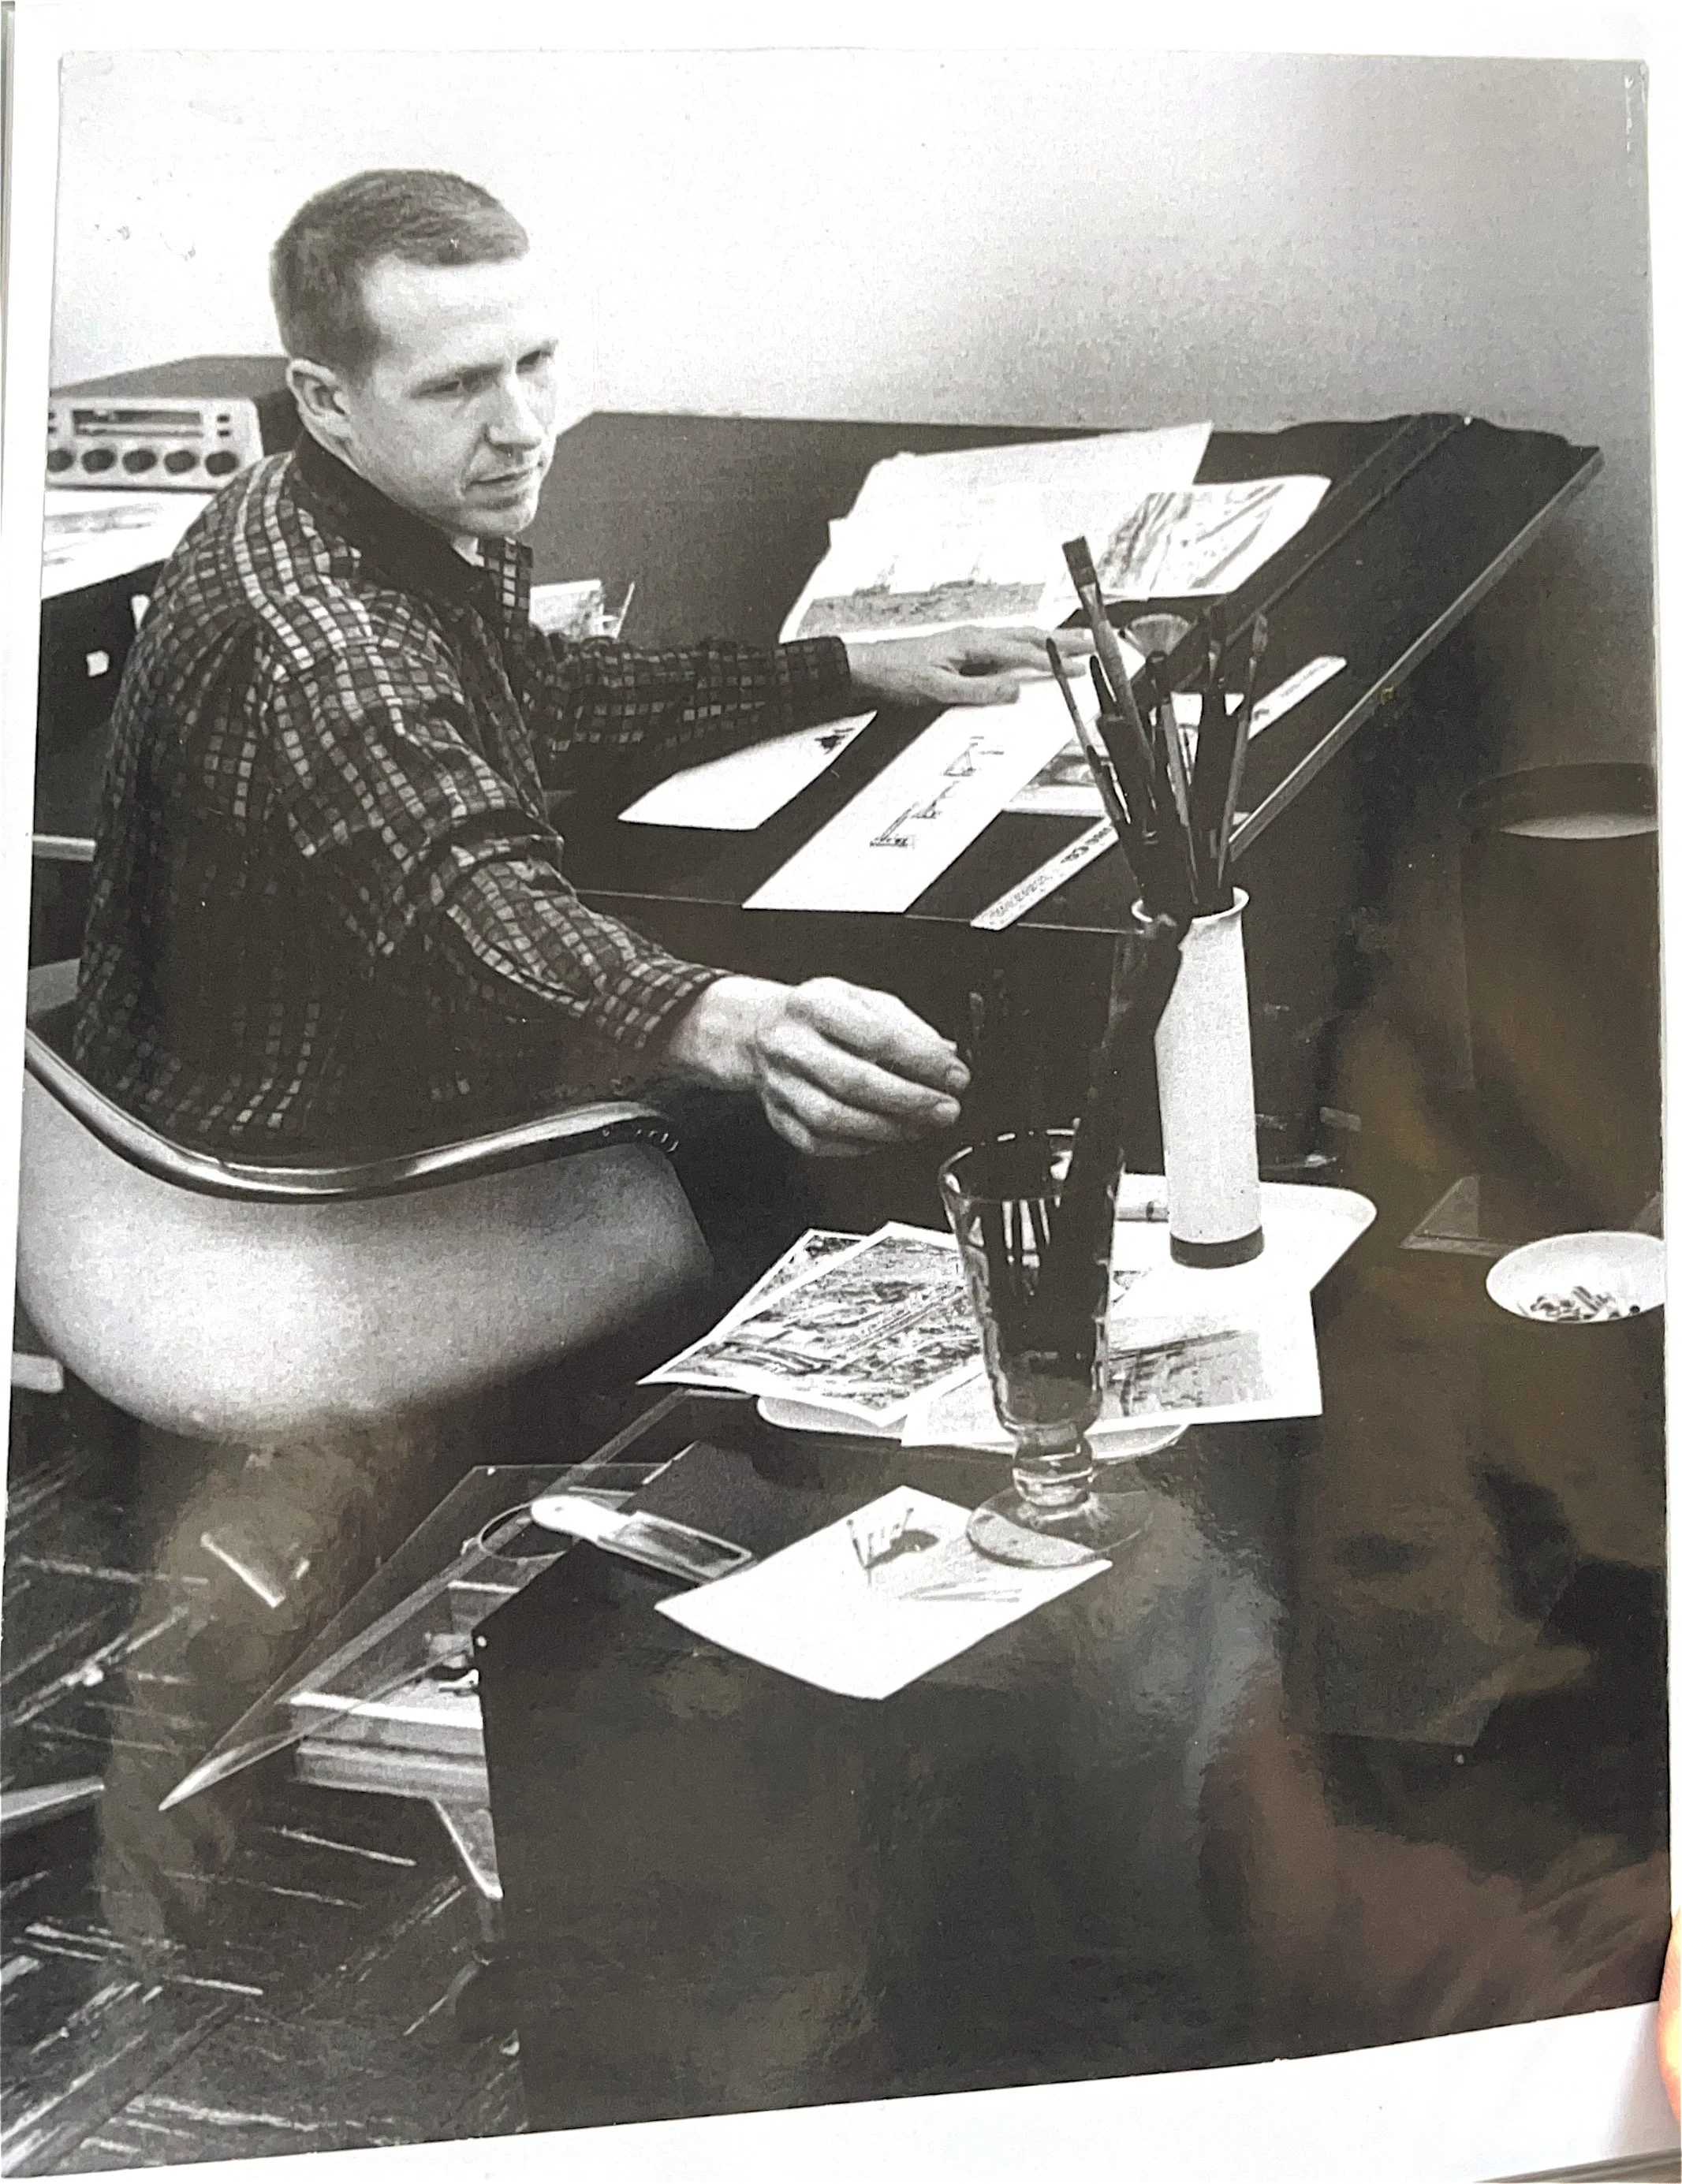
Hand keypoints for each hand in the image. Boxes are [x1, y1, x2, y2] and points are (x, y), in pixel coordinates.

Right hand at [663, 975, 968, 1157]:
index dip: (923, 1061)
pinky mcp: (779, 1118)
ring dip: (888, 1129)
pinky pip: (820, 1142)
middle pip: (854, 1081)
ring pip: (834, 1118)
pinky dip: (860, 1145)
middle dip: (910, 1101)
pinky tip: (885, 1136)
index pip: (876, 1036)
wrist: (756, 1032)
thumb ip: (906, 1027)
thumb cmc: (817, 1016)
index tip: (955, 1076)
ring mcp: (780, 1085)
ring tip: (921, 1126)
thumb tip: (946, 1057)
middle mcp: (792, 1045)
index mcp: (816, 1005)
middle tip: (945, 1109)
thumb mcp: (862, 1000)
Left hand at [843, 623, 1093, 709]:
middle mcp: (974, 637)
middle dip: (1062, 640)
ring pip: (1018, 639)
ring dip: (1047, 641)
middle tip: (1092, 642)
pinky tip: (1031, 653)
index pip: (1023, 651)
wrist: (868, 668)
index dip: (1055, 659)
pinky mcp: (963, 651)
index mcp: (973, 643)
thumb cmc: (897, 675)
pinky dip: (1025, 647)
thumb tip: (1015, 691)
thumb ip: (979, 692)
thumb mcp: (939, 690)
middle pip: (1028, 637)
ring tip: (1072, 643)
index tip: (1080, 664)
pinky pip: (1003, 647)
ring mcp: (969, 642)